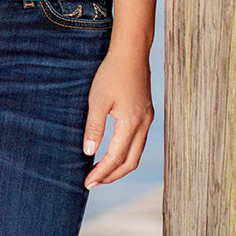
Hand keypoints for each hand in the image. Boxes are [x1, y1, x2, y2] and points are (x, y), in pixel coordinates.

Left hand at [82, 45, 154, 187]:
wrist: (131, 53)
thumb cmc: (112, 73)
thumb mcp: (97, 99)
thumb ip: (94, 127)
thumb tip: (88, 152)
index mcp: (131, 123)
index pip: (115, 158)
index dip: (101, 172)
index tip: (87, 182)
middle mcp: (143, 125)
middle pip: (129, 162)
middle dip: (111, 175)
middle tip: (93, 182)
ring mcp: (147, 120)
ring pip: (136, 153)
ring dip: (119, 166)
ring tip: (101, 172)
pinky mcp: (146, 114)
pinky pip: (138, 142)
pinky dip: (126, 153)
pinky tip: (114, 152)